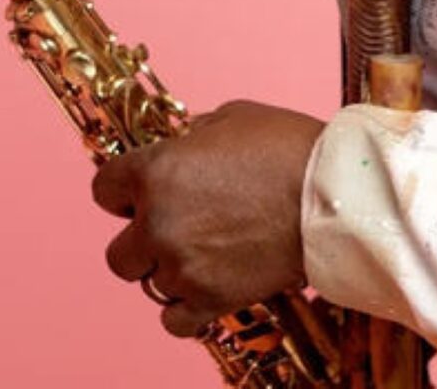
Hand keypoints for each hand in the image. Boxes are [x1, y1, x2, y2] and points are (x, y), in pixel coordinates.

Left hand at [91, 99, 323, 336]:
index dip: (124, 190)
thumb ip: (193, 135)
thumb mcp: (233, 116)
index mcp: (156, 171)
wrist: (332, 193)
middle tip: (180, 226)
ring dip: (172, 269)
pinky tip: (210, 283)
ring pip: (148, 283)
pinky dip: (188, 306)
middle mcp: (158, 222)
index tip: (142, 193)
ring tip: (208, 252)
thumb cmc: (286, 146)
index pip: (104, 189)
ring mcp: (181, 266)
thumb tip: (181, 146)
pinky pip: (174, 319)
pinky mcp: (209, 300)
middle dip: (144, 238)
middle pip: (119, 250)